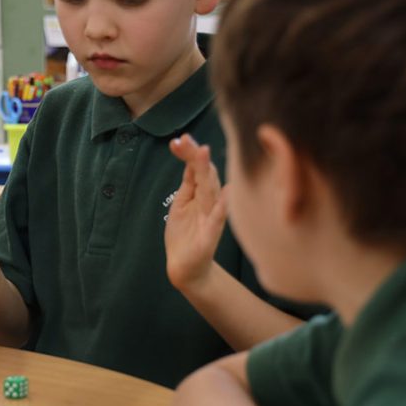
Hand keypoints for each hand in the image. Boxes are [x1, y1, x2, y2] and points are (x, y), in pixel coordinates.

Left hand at [165, 134, 227, 290]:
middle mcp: (209, 201)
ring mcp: (212, 217)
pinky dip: (222, 206)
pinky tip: (225, 193)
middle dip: (196, 156)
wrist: (186, 266)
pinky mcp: (211, 234)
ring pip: (211, 190)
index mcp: (200, 194)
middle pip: (205, 174)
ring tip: (202, 153)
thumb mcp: (182, 203)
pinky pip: (218, 218)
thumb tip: (189, 156)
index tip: (180, 139)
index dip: (190, 153)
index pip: (197, 168)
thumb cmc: (185, 233)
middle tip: (187, 139)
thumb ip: (189, 182)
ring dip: (206, 172)